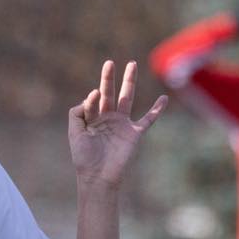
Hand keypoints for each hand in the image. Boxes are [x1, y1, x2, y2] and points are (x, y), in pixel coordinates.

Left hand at [68, 60, 167, 188]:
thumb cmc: (84, 158)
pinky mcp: (134, 133)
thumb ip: (77, 113)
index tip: (93, 97)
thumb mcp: (75, 133)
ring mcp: (122, 125)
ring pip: (127, 98)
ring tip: (132, 64)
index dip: (92, 98)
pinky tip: (164, 98)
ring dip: (129, 82)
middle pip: (109, 93)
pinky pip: (148, 119)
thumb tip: (90, 96)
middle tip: (109, 62)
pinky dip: (157, 109)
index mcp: (92, 119)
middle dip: (109, 78)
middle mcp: (107, 119)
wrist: (98, 177)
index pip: (92, 101)